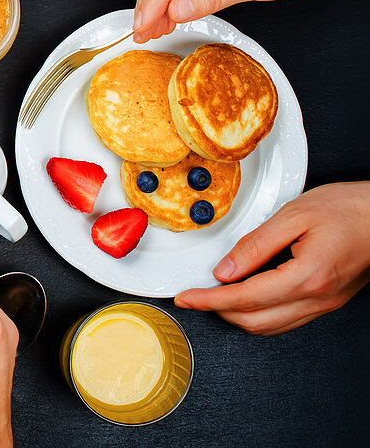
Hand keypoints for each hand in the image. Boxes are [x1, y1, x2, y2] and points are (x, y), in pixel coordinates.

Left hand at [176, 182, 369, 334]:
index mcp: (306, 277)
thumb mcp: (294, 215)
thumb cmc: (349, 209)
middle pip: (254, 321)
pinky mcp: (328, 300)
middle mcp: (317, 297)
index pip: (244, 299)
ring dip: (238, 316)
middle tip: (195, 296)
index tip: (187, 298)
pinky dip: (260, 314)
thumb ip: (255, 244)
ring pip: (270, 326)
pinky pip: (287, 319)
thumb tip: (225, 269)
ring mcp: (324, 303)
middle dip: (218, 311)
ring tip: (214, 297)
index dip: (209, 300)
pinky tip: (246, 298)